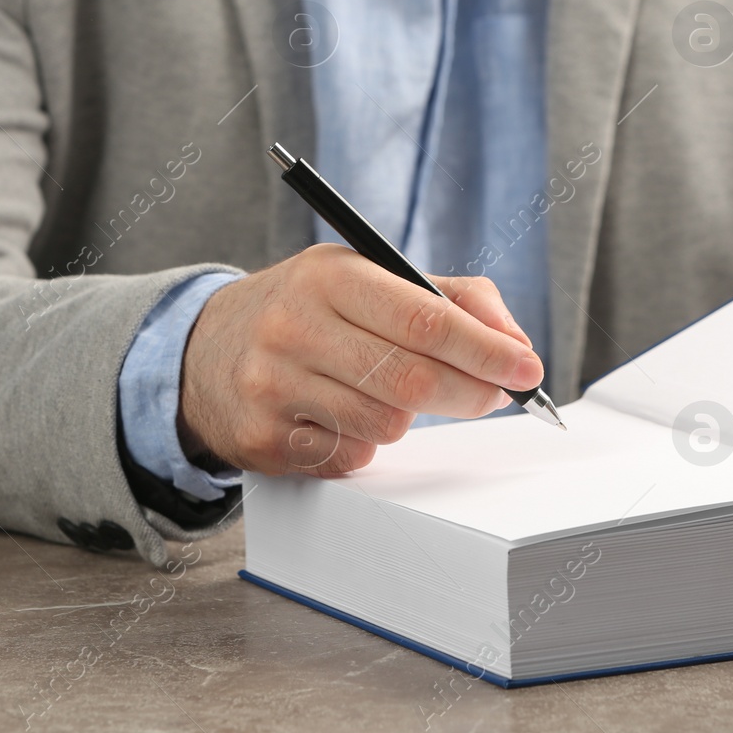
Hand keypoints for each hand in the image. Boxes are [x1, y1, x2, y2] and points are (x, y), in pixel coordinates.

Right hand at [178, 244, 542, 476]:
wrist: (205, 349)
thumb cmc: (312, 310)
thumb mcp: (369, 278)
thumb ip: (452, 300)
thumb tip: (515, 344)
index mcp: (329, 275)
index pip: (426, 318)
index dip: (486, 349)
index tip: (527, 368)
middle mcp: (293, 327)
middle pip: (412, 379)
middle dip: (470, 392)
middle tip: (495, 394)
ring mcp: (272, 387)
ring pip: (385, 424)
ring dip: (410, 418)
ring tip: (392, 393)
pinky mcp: (263, 441)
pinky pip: (351, 457)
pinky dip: (366, 443)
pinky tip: (344, 415)